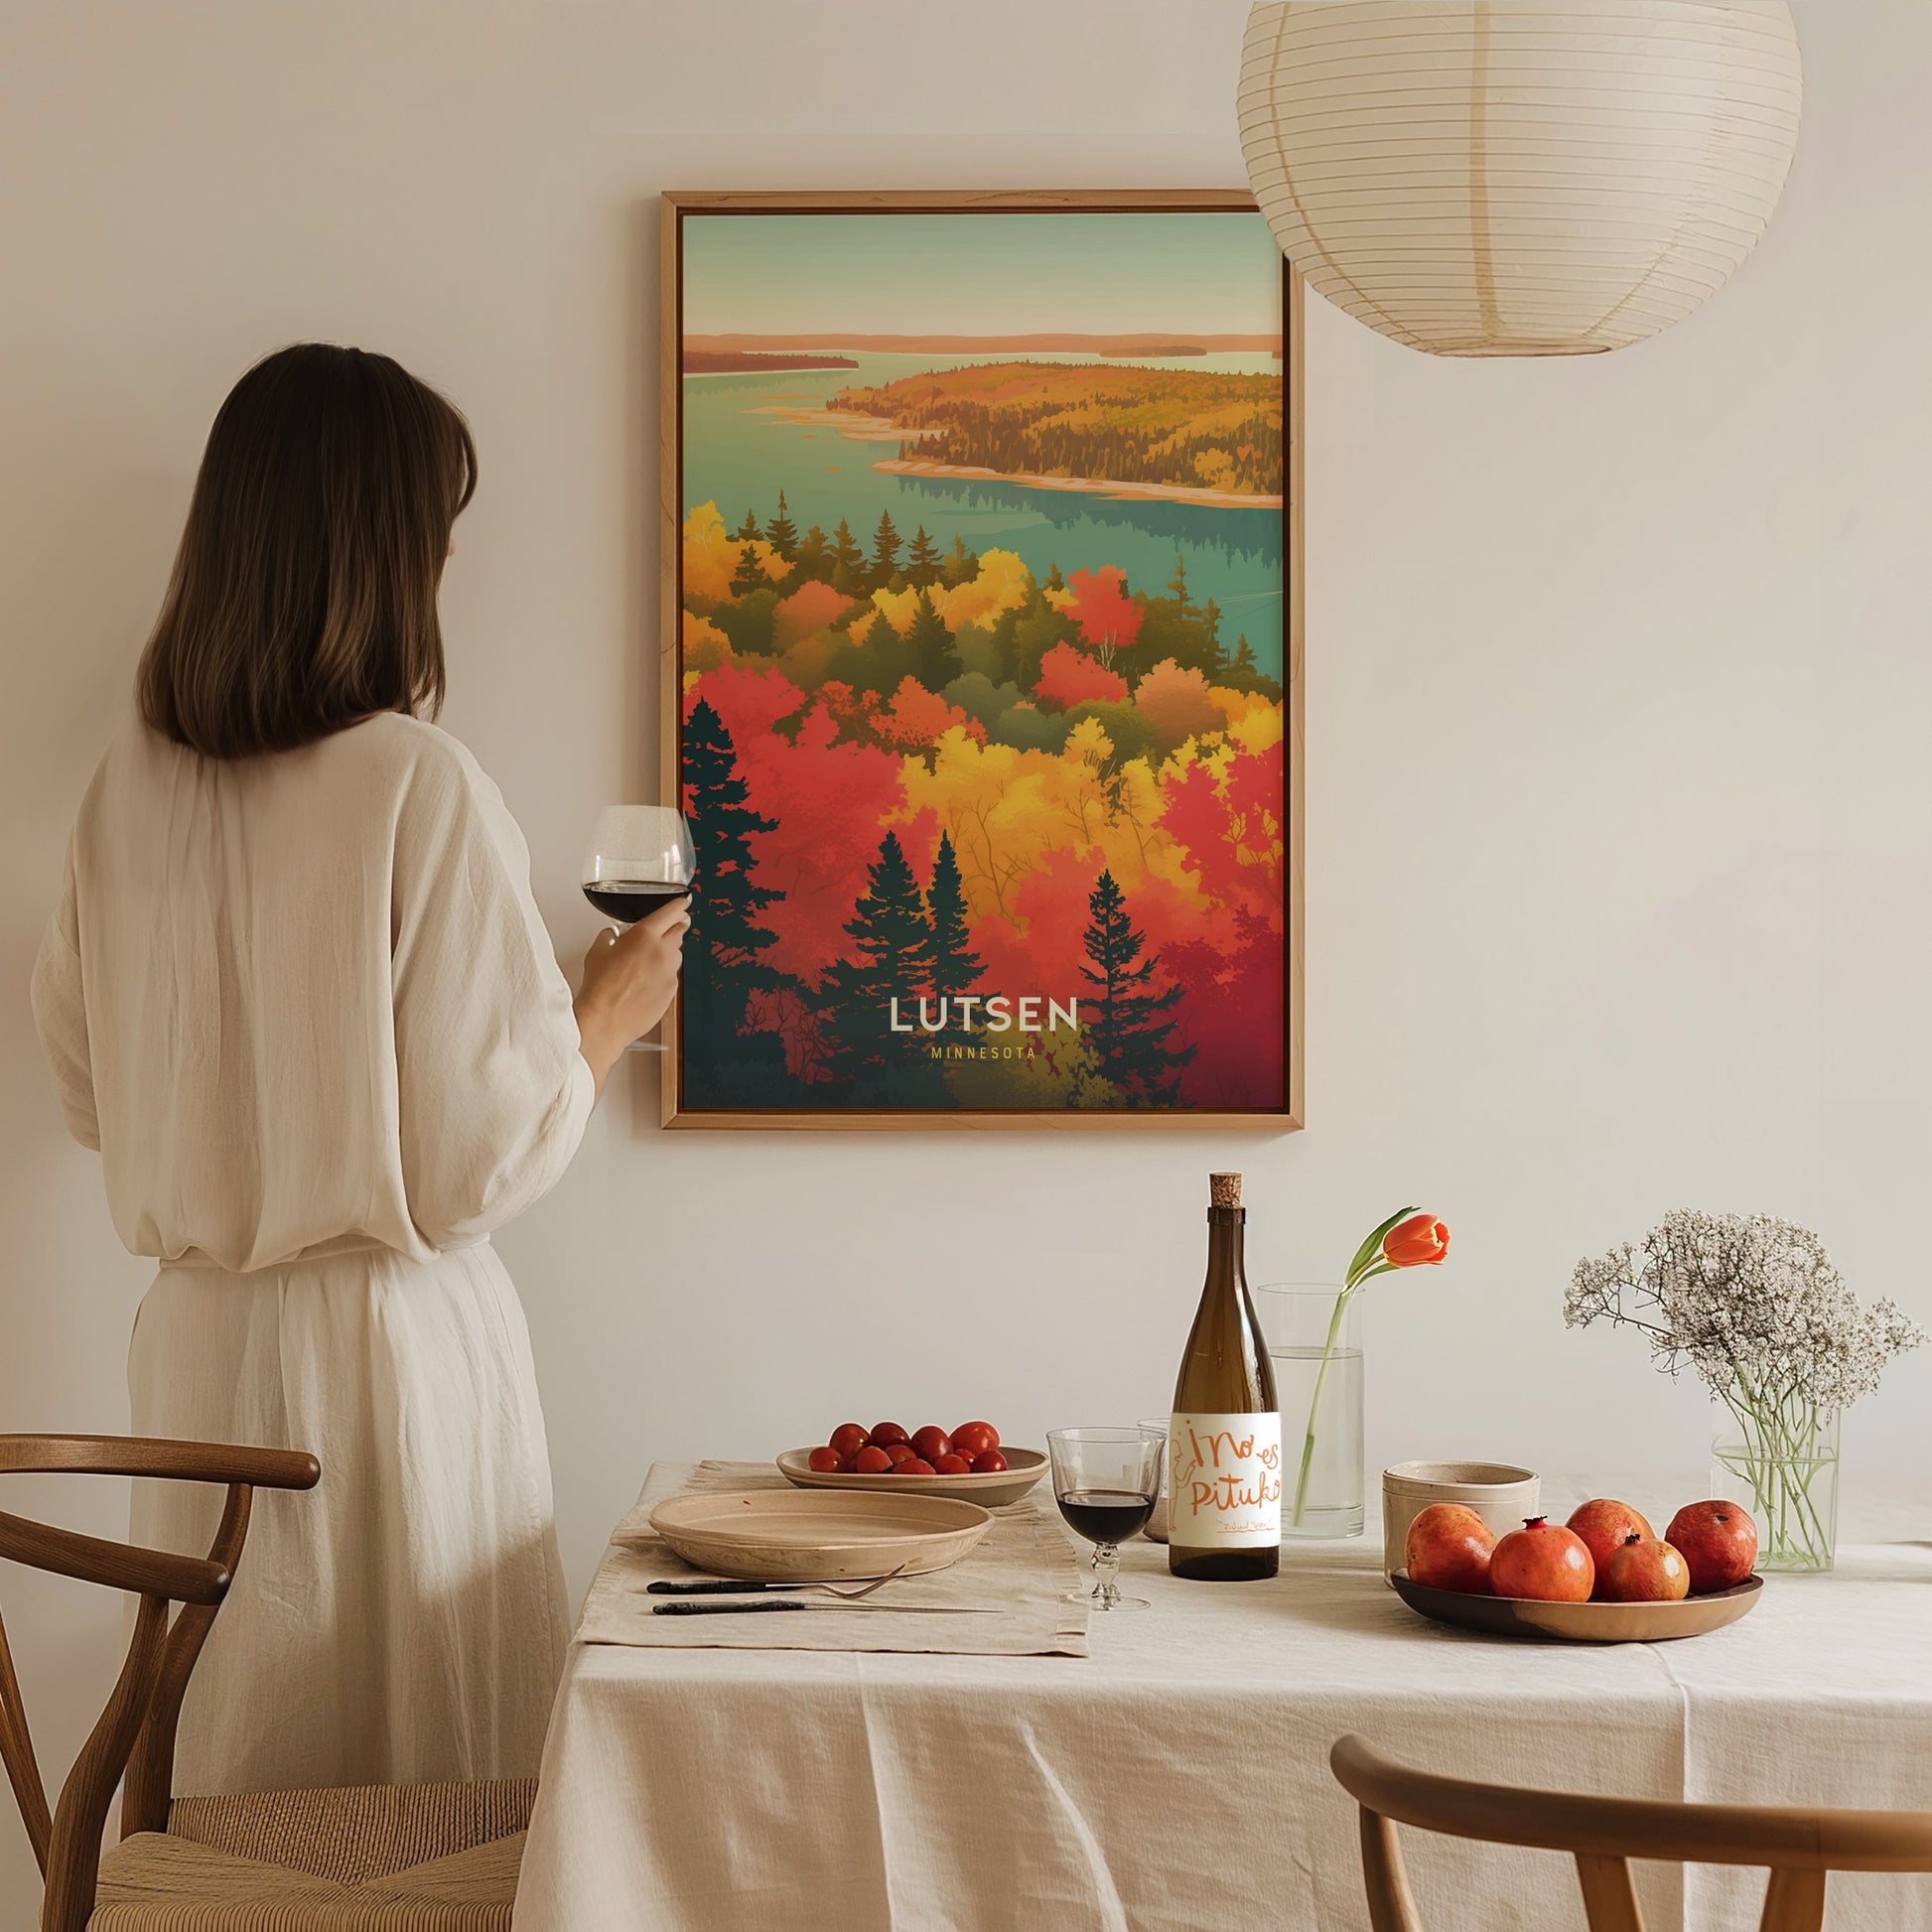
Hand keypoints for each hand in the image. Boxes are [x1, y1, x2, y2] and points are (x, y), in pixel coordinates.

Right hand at [574, 896, 690, 1094]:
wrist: (605, 1019)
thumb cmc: (600, 987)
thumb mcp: (597, 951)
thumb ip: (609, 937)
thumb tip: (612, 935)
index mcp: (645, 935)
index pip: (671, 912)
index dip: (679, 906)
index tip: (683, 903)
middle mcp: (663, 952)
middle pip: (679, 932)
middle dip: (674, 928)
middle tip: (665, 931)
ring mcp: (670, 973)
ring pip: (676, 956)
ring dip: (667, 953)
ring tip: (648, 962)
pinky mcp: (672, 992)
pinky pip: (672, 977)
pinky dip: (664, 975)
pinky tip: (646, 982)